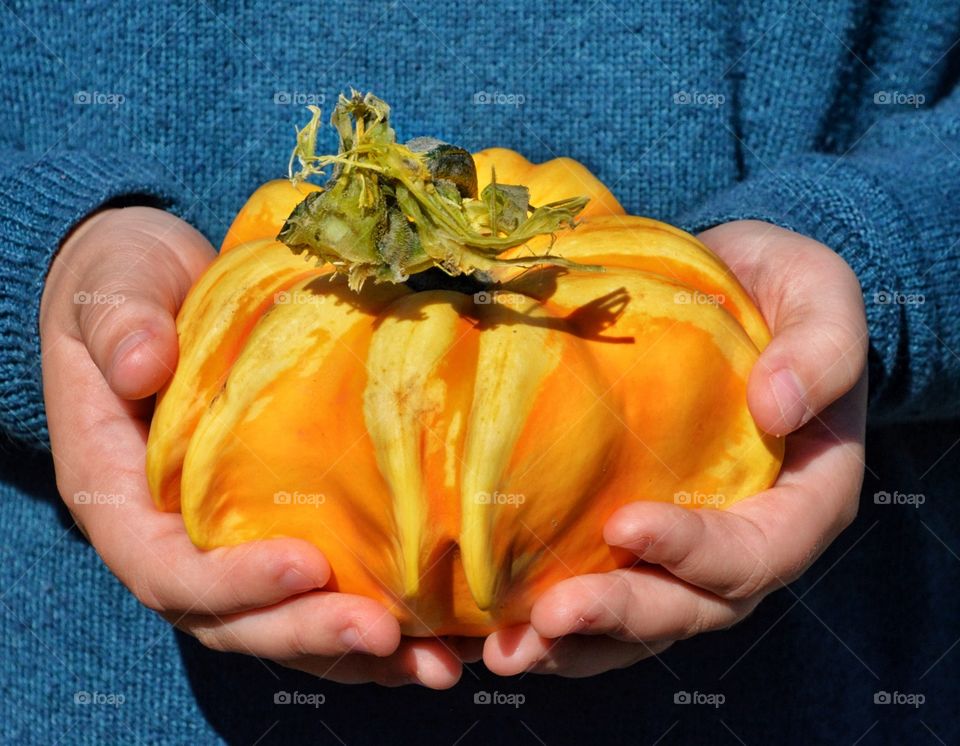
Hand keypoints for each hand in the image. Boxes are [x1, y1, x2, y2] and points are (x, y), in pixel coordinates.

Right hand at [40, 206, 463, 687]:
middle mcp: (171, 539)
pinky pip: (317, 591)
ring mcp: (227, 541)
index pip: (168, 567)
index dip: (232, 582)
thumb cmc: (128, 287)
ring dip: (352, 652)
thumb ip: (120, 324)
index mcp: (121, 496)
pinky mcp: (276, 527)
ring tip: (431, 663)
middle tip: (385, 634)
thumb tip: (141, 364)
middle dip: (307, 632)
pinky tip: (437, 635)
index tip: (307, 563)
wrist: (160, 294)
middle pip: (234, 619)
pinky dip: (372, 624)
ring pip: (283, 623)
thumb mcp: (111, 288)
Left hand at [482, 220, 867, 676]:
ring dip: (578, 641)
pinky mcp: (636, 534)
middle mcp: (746, 539)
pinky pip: (603, 589)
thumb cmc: (777, 293)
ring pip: (642, 618)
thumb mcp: (819, 295)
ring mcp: (687, 545)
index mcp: (804, 498)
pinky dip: (554, 618)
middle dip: (621, 616)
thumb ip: (822, 347)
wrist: (728, 292)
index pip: (759, 549)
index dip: (697, 551)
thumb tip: (779, 405)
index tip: (626, 524)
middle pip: (692, 606)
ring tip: (510, 650)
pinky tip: (495, 625)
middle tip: (549, 619)